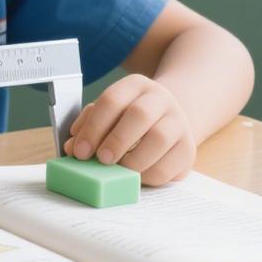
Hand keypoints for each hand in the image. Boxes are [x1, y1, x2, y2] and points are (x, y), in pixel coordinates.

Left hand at [62, 75, 195, 184]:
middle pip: (139, 115)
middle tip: (102, 159)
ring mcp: (178, 123)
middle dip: (116, 140)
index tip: (80, 150)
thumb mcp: (108, 113)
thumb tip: (72, 147)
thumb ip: (88, 126)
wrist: (169, 120)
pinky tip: (136, 176)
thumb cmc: (128, 118)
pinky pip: (170, 165)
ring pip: (159, 139)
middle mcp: (160, 99)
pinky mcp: (188, 149)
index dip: (93, 127)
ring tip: (119, 170)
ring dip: (134, 160)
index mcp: (135, 85)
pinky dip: (148, 175)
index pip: (112, 100)